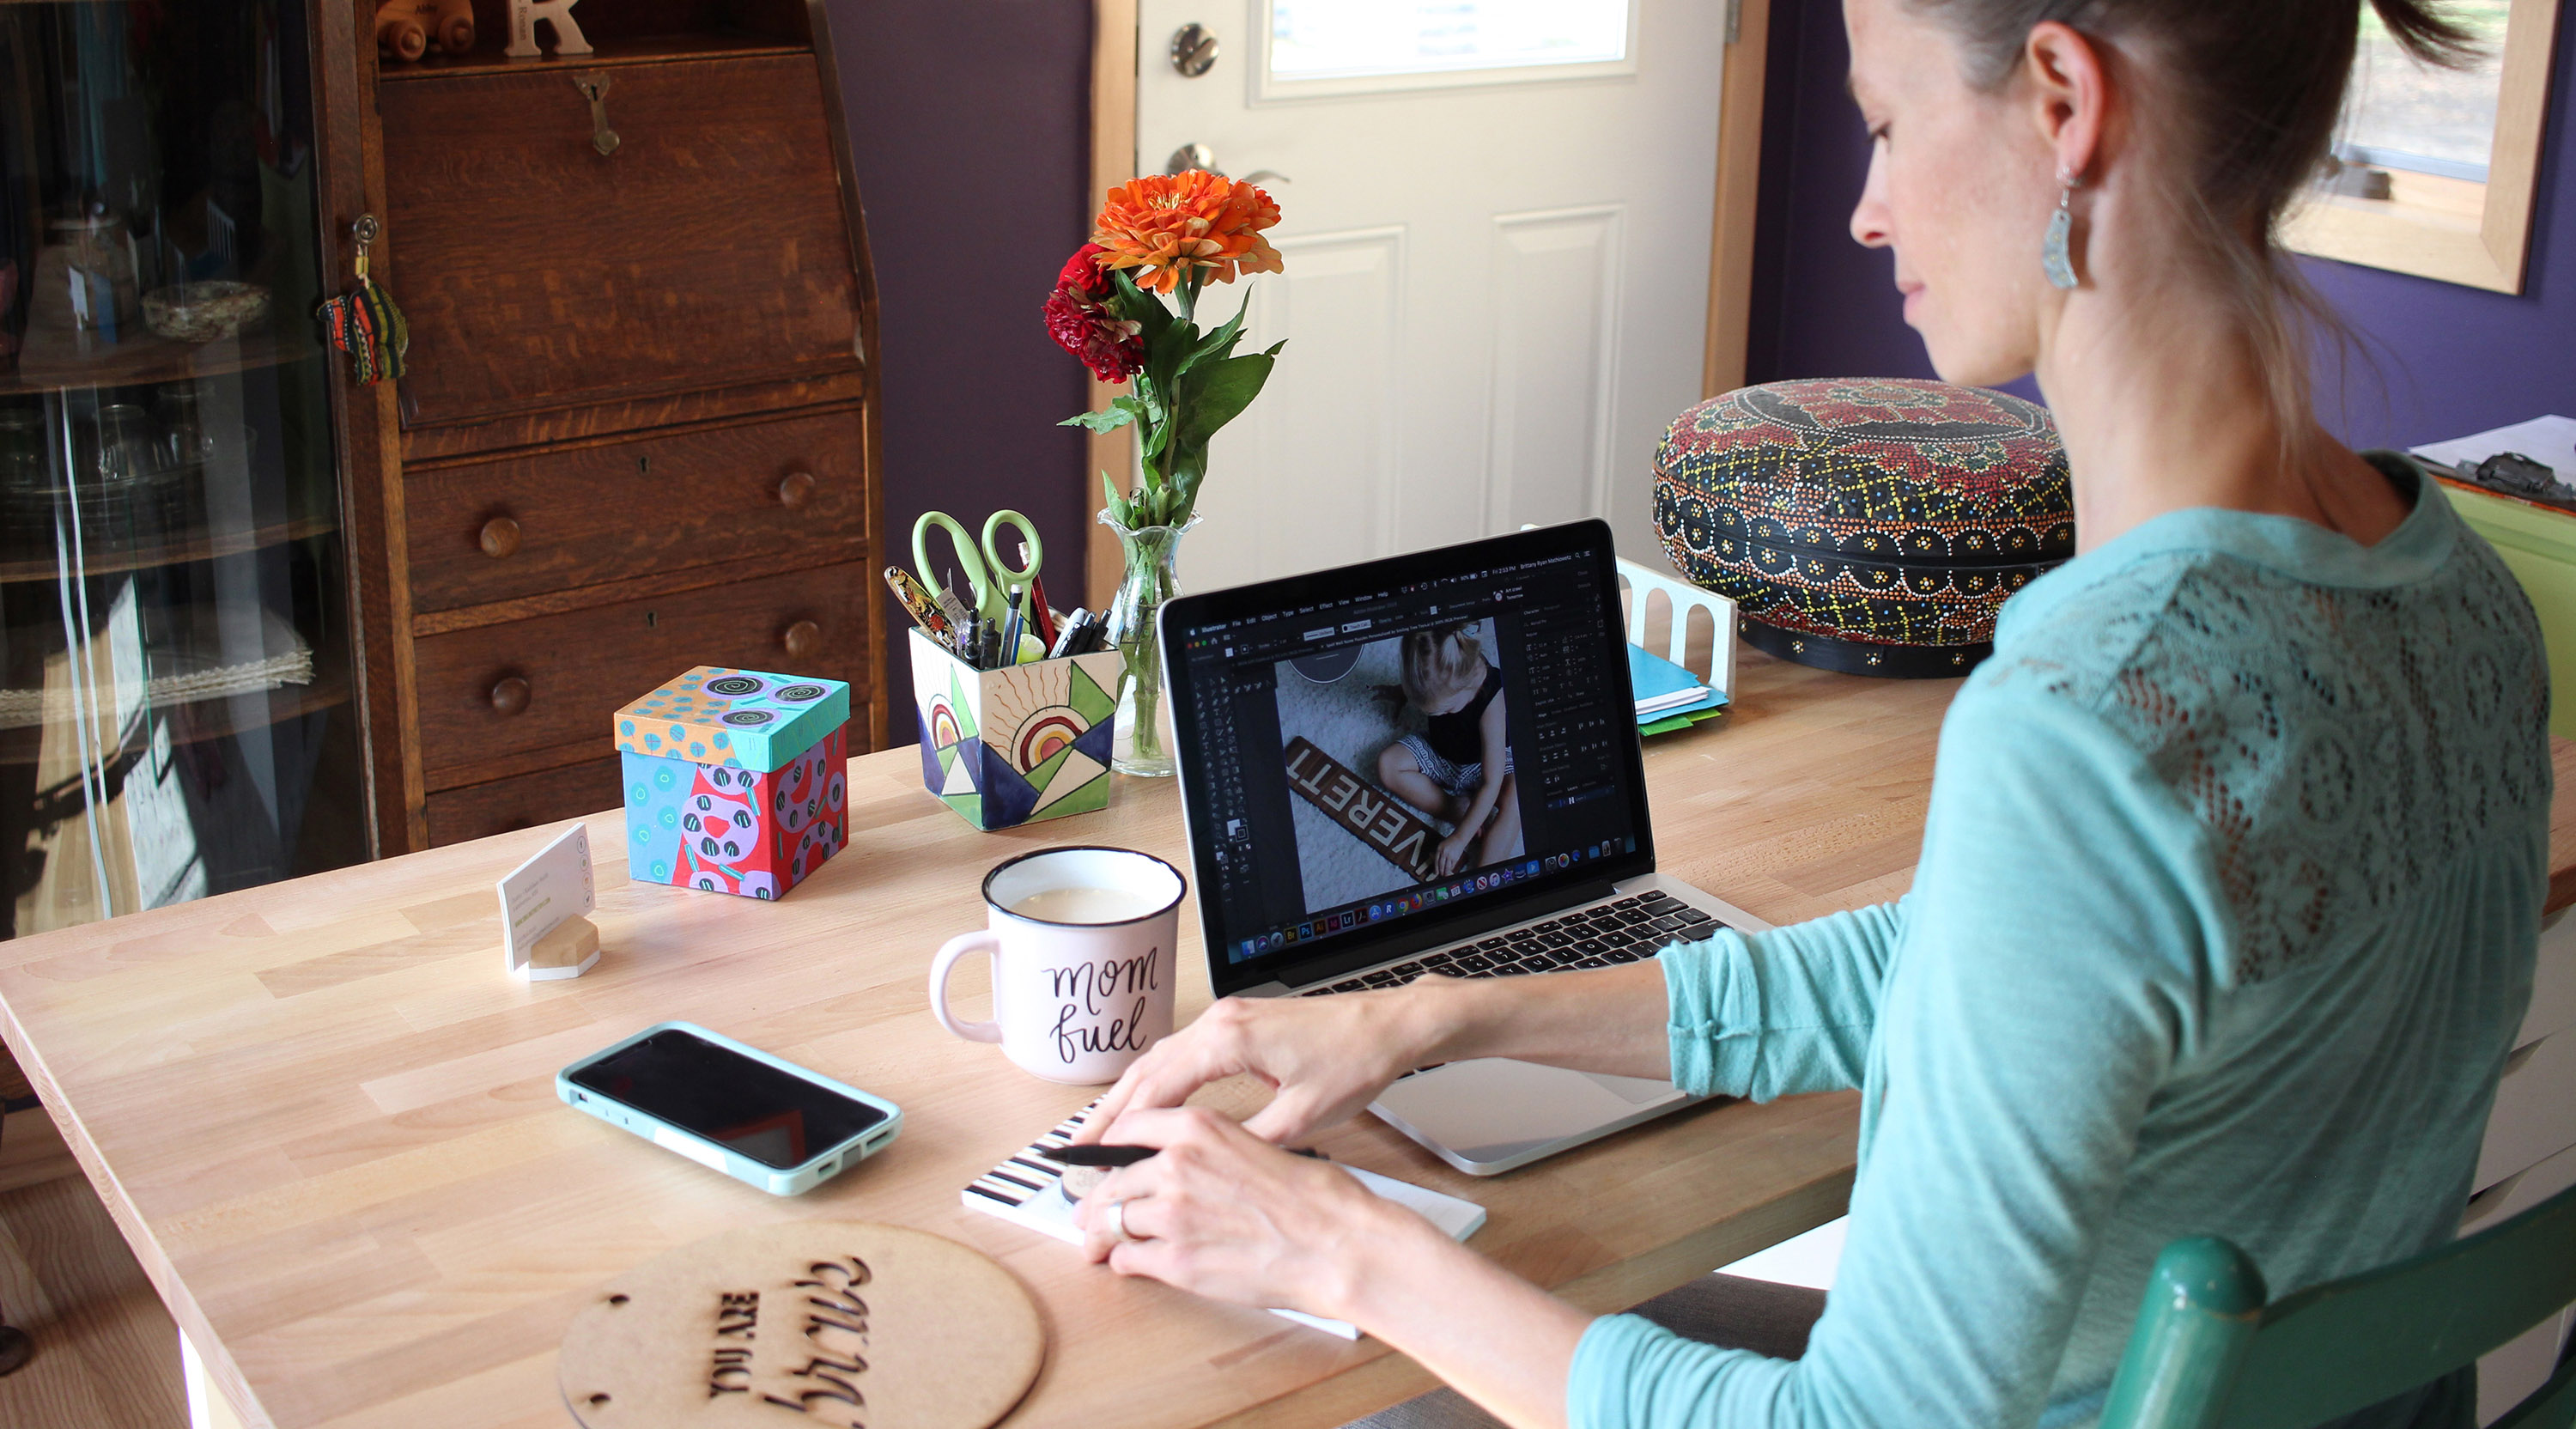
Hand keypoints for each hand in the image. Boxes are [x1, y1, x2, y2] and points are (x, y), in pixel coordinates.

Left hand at [1074, 1106, 1434, 1319]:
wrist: (1336, 1242)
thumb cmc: (1313, 1197)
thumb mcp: (1254, 1142)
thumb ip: (1205, 1149)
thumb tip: (1174, 1161)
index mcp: (1197, 1128)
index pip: (1127, 1128)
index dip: (1107, 1150)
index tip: (1099, 1161)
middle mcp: (1176, 1165)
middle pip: (1112, 1180)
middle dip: (1097, 1201)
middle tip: (1088, 1213)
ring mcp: (1172, 1213)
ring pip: (1114, 1220)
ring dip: (1105, 1235)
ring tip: (1099, 1245)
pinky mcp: (1176, 1259)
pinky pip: (1128, 1258)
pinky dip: (1124, 1263)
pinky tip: (1130, 1264)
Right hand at [1080, 984, 1446, 1146]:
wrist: (1388, 1026)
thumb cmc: (1354, 1062)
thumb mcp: (1303, 1116)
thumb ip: (1251, 1142)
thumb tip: (1212, 1168)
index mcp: (1229, 1040)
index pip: (1158, 1088)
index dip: (1124, 1126)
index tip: (1097, 1157)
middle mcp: (1220, 1022)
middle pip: (1147, 1069)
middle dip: (1110, 1110)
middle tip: (1077, 1149)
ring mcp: (1227, 1018)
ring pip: (1161, 1058)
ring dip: (1130, 1094)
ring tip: (1101, 1131)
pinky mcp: (1239, 1023)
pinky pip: (1182, 1052)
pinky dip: (1157, 1080)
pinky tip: (1148, 1103)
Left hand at [1435, 828, 1474, 876]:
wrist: (1459, 838)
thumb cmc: (1450, 841)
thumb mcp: (1441, 845)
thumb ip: (1438, 853)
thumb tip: (1436, 862)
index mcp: (1439, 849)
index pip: (1436, 861)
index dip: (1436, 868)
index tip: (1435, 872)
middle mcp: (1444, 853)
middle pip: (1441, 865)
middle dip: (1440, 871)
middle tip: (1440, 875)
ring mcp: (1450, 855)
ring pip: (1447, 867)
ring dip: (1446, 872)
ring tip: (1445, 874)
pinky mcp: (1455, 858)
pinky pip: (1452, 866)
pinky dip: (1451, 869)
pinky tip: (1450, 870)